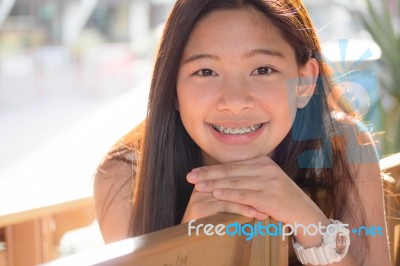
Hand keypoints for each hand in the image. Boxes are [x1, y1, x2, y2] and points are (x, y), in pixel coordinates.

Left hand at [186, 156, 329, 245]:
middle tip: (190, 177)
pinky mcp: (270, 196)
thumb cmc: (281, 199)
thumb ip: (248, 176)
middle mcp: (266, 168)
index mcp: (263, 162)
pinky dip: (228, 194)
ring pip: (235, 182)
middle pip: (230, 171)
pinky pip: (244, 194)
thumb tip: (222, 177)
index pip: (232, 165)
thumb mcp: (266, 182)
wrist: (305, 213)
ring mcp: (269, 181)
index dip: (211, 168)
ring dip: (214, 184)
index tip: (195, 171)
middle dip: (208, 174)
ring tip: (197, 186)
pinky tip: (215, 194)